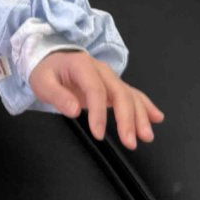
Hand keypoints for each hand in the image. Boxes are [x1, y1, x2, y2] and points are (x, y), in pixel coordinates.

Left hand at [27, 49, 165, 149]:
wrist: (50, 57)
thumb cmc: (45, 70)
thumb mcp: (42, 82)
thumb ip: (57, 96)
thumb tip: (74, 110)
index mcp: (82, 66)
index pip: (95, 90)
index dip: (99, 113)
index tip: (98, 134)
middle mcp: (101, 70)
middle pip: (119, 92)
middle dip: (127, 118)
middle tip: (130, 142)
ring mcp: (109, 77)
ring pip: (129, 95)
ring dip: (140, 115)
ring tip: (146, 136)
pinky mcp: (113, 86)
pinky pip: (132, 94)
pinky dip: (145, 105)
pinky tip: (157, 117)